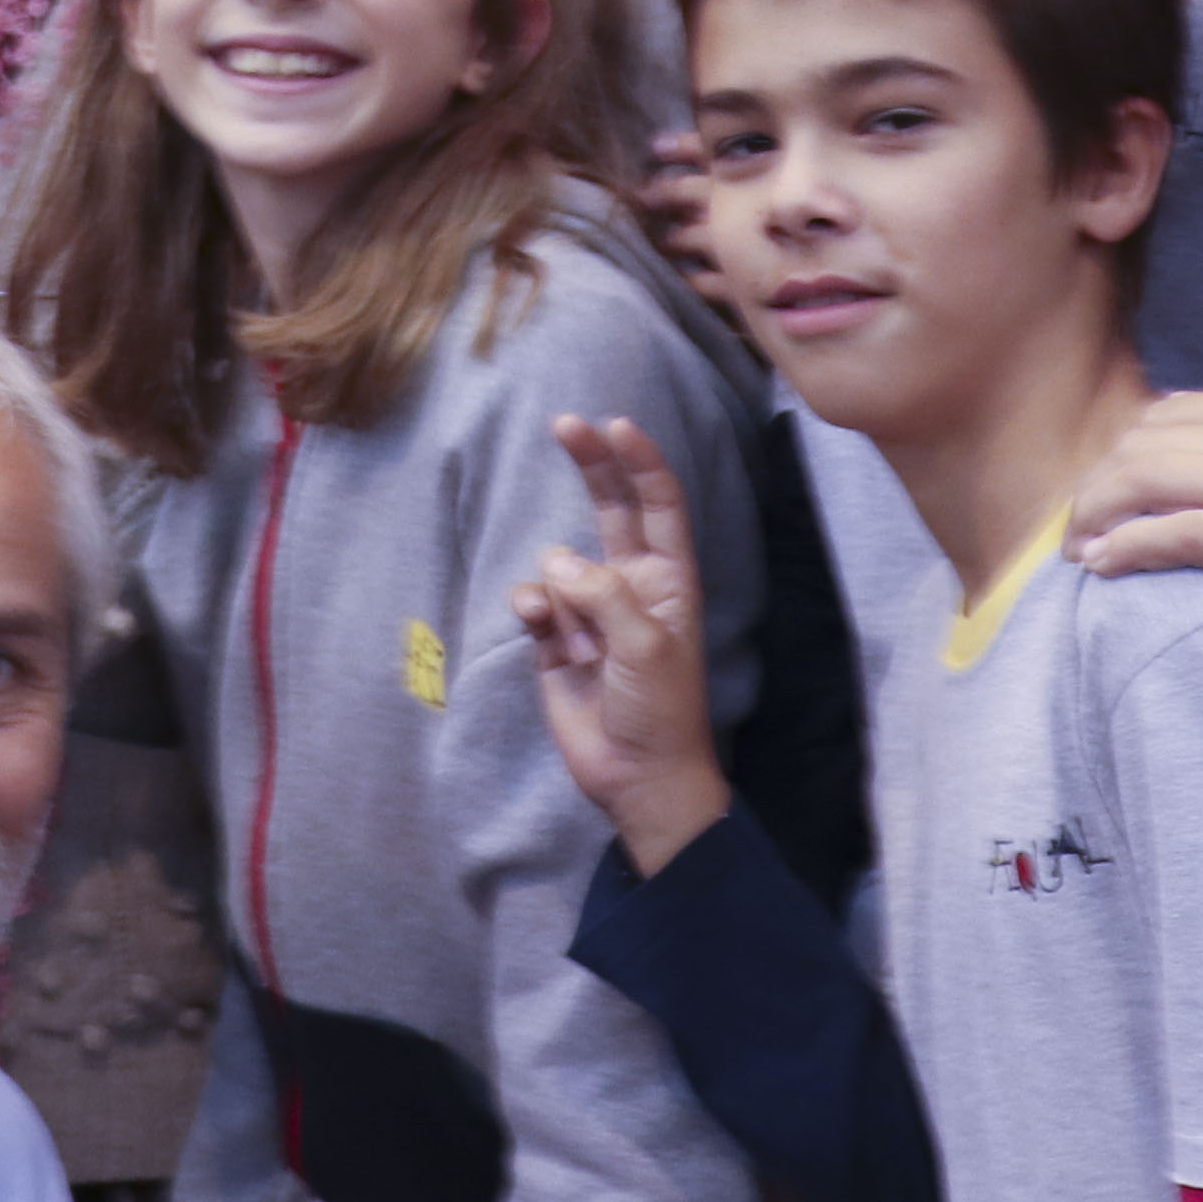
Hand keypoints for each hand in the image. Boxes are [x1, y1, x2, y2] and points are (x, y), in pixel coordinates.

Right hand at [515, 417, 734, 876]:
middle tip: (565, 423)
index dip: (641, 462)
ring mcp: (589, 610)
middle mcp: (629, 584)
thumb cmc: (660, 711)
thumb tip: (556, 562)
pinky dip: (534, 608)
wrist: (635, 778)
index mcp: (668, 580)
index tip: (616, 425)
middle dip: (590, 466)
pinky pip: (534, 600)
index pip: (658, 504)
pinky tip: (544, 634)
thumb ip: (604, 594)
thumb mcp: (646, 647)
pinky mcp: (554, 638)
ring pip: (558, 564)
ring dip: (561, 590)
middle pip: (609, 508)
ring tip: (581, 642)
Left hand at [1072, 382, 1202, 669]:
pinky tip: (1102, 567)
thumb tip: (1164, 458)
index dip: (1115, 460)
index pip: (1161, 417)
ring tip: (1079, 554)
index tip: (1097, 503)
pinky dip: (1128, 548)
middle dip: (1095, 489)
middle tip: (1074, 535)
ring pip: (1148, 479)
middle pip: (1142, 445)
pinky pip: (1178, 533)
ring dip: (1098, 517)